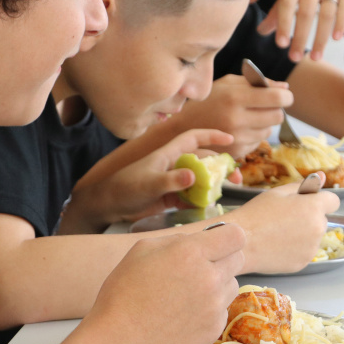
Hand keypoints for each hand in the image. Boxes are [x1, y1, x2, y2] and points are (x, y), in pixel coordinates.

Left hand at [67, 129, 234, 230]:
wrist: (107, 206)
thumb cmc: (124, 188)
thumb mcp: (149, 184)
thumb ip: (171, 180)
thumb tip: (193, 176)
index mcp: (168, 155)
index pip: (193, 139)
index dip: (212, 136)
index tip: (230, 139)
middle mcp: (173, 166)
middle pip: (203, 161)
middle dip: (221, 167)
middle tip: (236, 178)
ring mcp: (172, 182)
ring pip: (199, 180)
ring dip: (213, 186)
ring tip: (224, 194)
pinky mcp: (170, 197)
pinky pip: (190, 197)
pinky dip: (200, 201)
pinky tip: (206, 207)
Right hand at [85, 223, 246, 343]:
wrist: (120, 341)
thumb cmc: (123, 293)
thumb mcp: (141, 250)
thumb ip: (175, 240)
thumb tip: (195, 241)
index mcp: (191, 253)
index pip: (236, 235)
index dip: (227, 236)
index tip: (216, 242)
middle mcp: (209, 277)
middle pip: (238, 259)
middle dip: (222, 259)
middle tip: (198, 268)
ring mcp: (215, 306)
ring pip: (231, 285)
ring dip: (217, 285)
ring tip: (187, 294)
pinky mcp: (214, 328)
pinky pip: (222, 310)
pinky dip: (209, 309)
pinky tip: (184, 314)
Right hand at [171, 74, 293, 158]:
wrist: (182, 128)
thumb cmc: (207, 101)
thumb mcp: (227, 84)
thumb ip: (255, 83)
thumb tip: (285, 87)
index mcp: (234, 98)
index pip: (277, 98)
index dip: (286, 96)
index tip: (284, 95)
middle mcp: (237, 120)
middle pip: (277, 116)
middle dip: (276, 109)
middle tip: (266, 106)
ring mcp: (237, 139)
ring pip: (269, 130)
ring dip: (265, 123)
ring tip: (248, 117)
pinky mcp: (236, 152)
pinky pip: (258, 142)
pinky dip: (254, 135)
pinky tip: (240, 129)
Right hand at [223, 175, 340, 272]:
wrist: (241, 243)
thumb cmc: (256, 214)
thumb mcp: (277, 193)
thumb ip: (303, 185)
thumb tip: (323, 176)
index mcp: (314, 207)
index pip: (333, 201)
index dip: (320, 200)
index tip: (306, 203)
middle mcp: (318, 229)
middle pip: (322, 220)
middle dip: (309, 218)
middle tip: (285, 219)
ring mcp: (312, 248)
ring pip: (313, 237)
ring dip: (303, 234)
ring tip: (279, 234)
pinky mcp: (304, 263)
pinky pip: (305, 252)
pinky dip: (296, 249)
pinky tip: (277, 246)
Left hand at [256, 0, 343, 61]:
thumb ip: (279, 8)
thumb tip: (261, 32)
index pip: (286, 2)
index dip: (283, 24)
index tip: (281, 45)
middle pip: (306, 11)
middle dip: (300, 37)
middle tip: (295, 58)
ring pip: (327, 14)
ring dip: (320, 39)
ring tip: (316, 58)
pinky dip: (340, 25)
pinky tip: (334, 39)